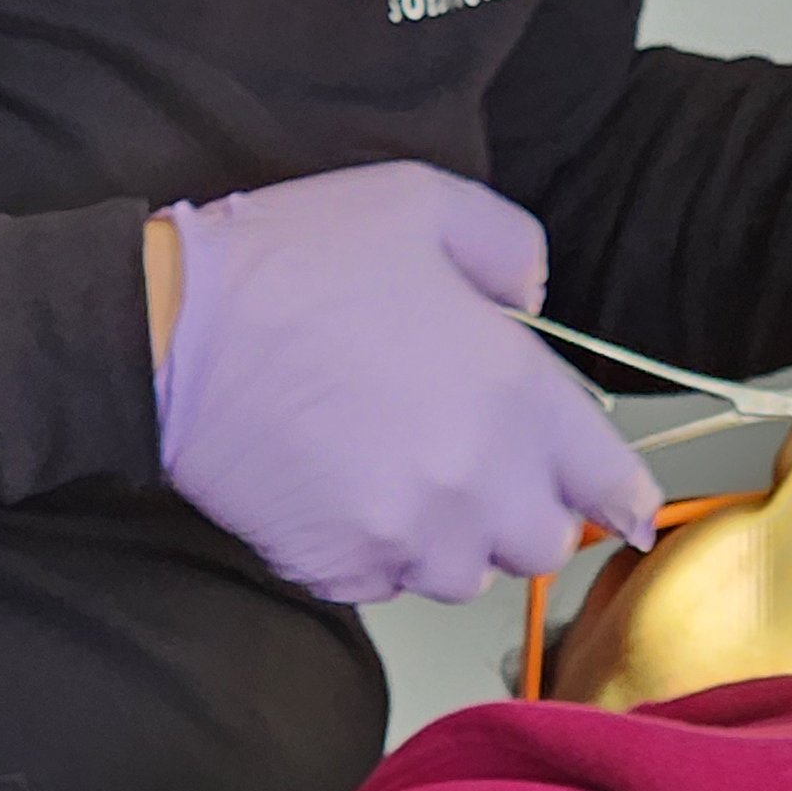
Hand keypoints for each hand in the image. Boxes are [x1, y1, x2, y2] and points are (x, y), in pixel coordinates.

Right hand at [152, 159, 659, 606]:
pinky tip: (341, 492)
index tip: (623, 506)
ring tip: (399, 474)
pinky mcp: (340, 571)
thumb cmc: (294, 262)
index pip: (610, 482)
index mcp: (516, 396)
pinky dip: (376, 556)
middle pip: (540, 543)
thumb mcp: (423, 203)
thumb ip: (509, 248)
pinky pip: (385, 587)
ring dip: (449, 539)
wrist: (168, 332)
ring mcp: (407, 537)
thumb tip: (535, 300)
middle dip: (520, 509)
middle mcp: (476, 483)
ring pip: (463, 574)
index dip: (620, 495)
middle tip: (473, 461)